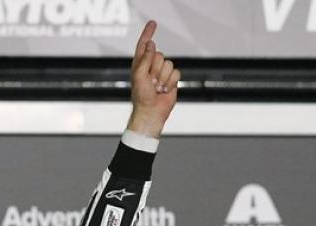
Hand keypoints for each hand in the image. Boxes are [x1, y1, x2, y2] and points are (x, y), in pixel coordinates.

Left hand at [127, 20, 179, 137]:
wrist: (152, 111)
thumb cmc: (141, 96)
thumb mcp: (139, 76)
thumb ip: (145, 59)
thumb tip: (151, 44)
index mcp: (139, 64)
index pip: (144, 45)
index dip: (148, 33)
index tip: (153, 23)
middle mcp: (150, 66)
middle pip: (160, 55)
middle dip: (156, 69)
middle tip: (150, 82)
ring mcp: (161, 72)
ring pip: (169, 63)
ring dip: (163, 78)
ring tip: (156, 87)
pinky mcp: (171, 78)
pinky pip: (176, 72)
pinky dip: (171, 82)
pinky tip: (164, 90)